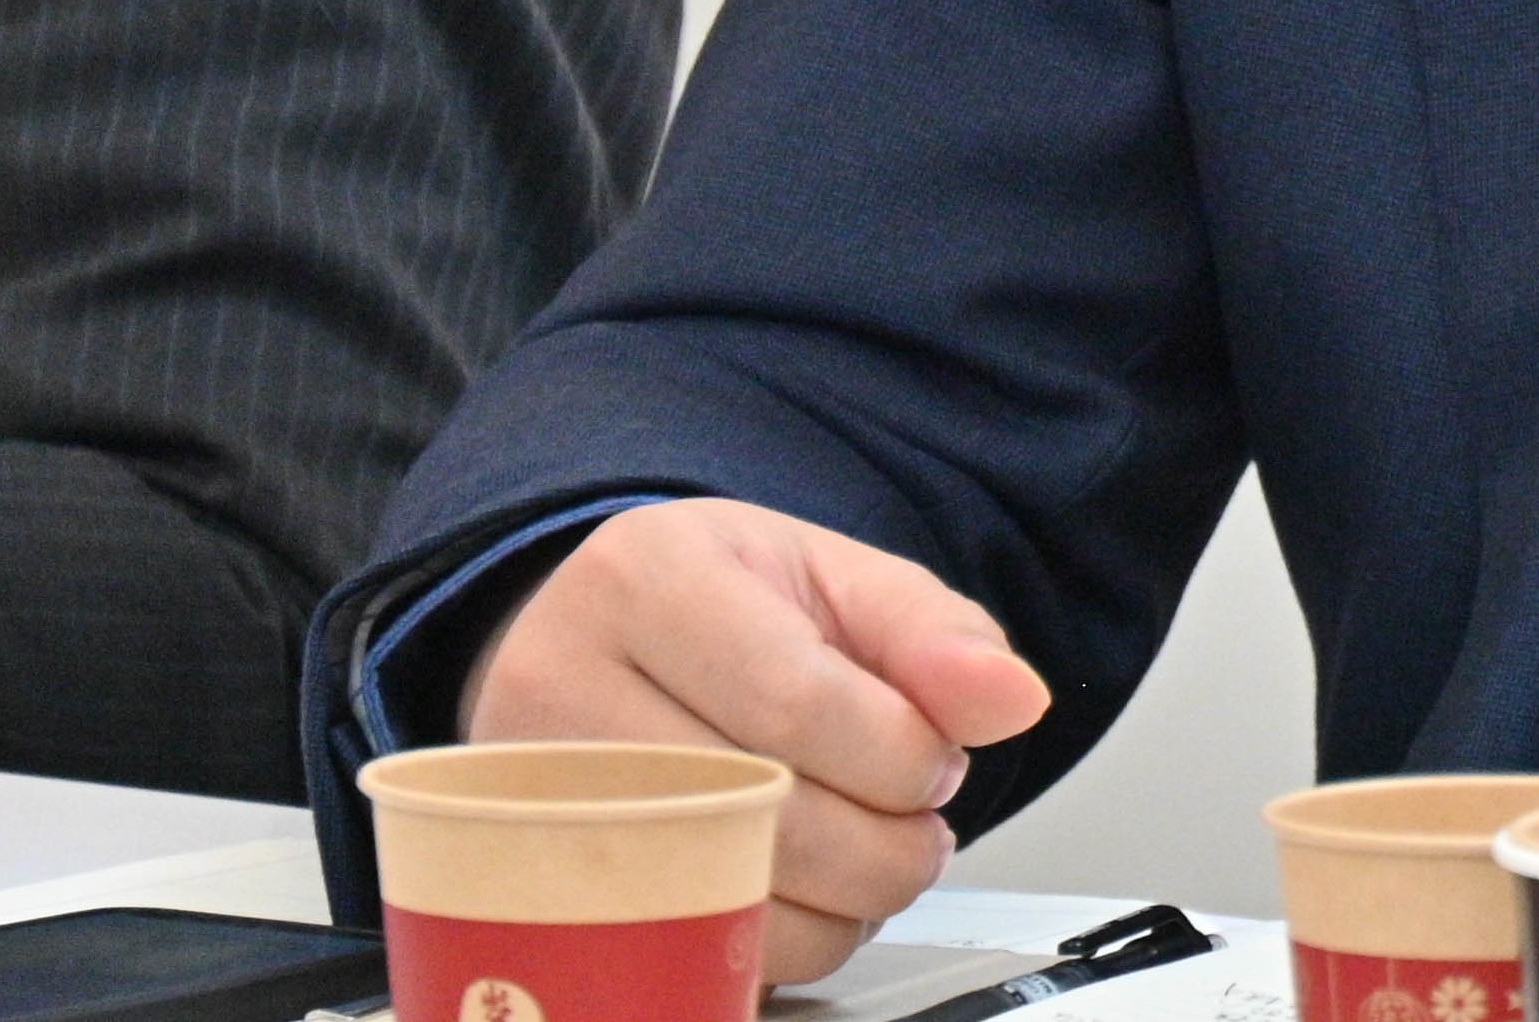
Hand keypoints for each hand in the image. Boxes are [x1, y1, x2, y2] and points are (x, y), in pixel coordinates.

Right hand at [461, 498, 1051, 981]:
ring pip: (716, 908)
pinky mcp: (525, 898)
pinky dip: (770, 952)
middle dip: (885, 845)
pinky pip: (673, 961)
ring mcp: (524, 805)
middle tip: (917, 827)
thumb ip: (935, 635)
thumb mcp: (831, 577)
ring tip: (865, 858)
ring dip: (836, 910)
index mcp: (645, 581)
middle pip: (760, 816)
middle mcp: (556, 688)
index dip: (902, 755)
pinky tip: (798, 899)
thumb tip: (1013, 700)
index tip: (937, 761)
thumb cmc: (715, 607)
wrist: (587, 640)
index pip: (799, 704)